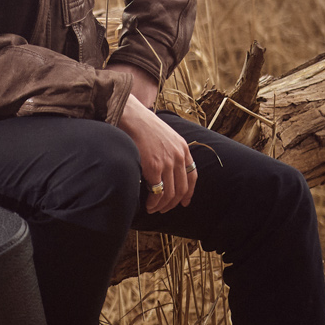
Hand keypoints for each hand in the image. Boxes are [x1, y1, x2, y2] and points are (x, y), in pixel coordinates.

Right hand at [118, 93, 193, 213]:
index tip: (184, 202)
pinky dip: (154, 202)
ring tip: (154, 209)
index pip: (193, 175)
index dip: (189, 192)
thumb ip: (170, 150)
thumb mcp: (165, 135)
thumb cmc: (143, 124)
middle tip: (163, 209)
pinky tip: (148, 205)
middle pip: (182, 188)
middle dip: (173, 203)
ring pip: (170, 193)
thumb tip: (166, 168)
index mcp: (183, 148)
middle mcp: (178, 156)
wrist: (131, 116)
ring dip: (162, 205)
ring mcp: (167, 162)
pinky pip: (158, 191)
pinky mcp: (154, 166)